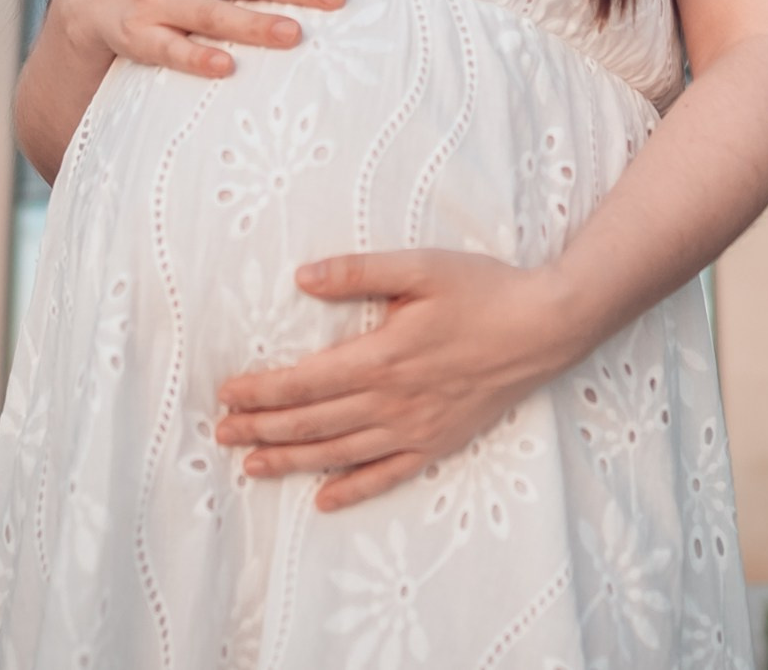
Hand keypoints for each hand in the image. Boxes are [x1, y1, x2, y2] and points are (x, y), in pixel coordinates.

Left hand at [212, 250, 587, 511]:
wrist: (545, 327)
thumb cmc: (484, 291)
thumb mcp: (420, 267)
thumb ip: (359, 273)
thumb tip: (302, 278)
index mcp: (382, 357)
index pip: (304, 383)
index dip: (261, 392)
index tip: (227, 395)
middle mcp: (393, 401)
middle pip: (313, 423)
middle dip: (262, 430)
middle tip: (222, 435)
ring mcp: (416, 428)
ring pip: (340, 453)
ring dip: (292, 462)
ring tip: (252, 467)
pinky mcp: (439, 443)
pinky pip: (388, 475)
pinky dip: (353, 489)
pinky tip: (325, 500)